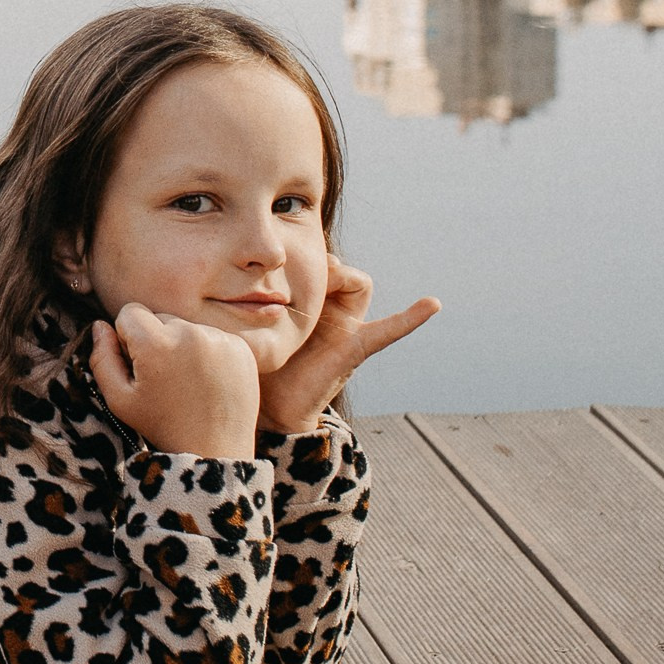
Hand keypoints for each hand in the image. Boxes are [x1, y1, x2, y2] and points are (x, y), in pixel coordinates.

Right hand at [91, 304, 262, 459]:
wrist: (215, 450)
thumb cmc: (162, 426)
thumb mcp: (120, 399)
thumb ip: (102, 359)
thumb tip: (100, 326)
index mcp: (155, 343)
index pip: (130, 312)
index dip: (128, 338)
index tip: (139, 365)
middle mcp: (189, 332)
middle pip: (160, 318)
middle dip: (156, 341)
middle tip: (164, 379)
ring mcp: (219, 338)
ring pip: (187, 327)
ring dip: (183, 346)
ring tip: (187, 382)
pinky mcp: (240, 347)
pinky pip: (213, 337)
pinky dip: (208, 353)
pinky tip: (208, 381)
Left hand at [258, 256, 438, 436]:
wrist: (269, 406)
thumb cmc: (256, 359)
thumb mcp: (251, 321)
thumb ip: (249, 299)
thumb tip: (231, 279)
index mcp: (309, 300)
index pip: (318, 261)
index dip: (307, 258)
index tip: (281, 269)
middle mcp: (332, 310)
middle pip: (340, 267)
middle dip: (323, 264)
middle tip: (299, 277)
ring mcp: (348, 327)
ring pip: (359, 283)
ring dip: (341, 276)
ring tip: (322, 284)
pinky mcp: (356, 348)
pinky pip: (389, 330)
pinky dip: (411, 318)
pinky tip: (431, 304)